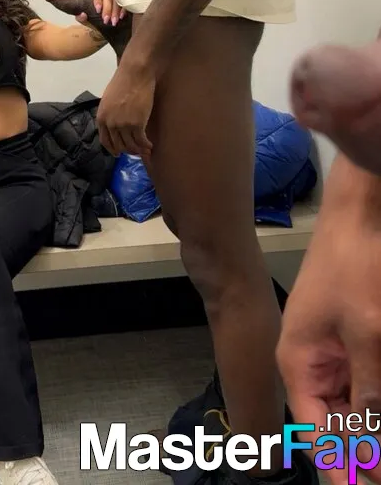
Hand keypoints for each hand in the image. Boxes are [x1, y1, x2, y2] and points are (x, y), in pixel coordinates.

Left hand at [75, 0, 126, 27]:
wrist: (104, 25)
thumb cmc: (95, 19)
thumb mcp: (86, 19)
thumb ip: (81, 18)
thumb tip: (82, 14)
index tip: (98, 10)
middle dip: (107, 9)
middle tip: (106, 20)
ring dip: (115, 11)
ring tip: (114, 22)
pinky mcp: (123, 0)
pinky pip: (124, 2)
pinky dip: (123, 9)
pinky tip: (121, 17)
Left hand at [97, 60, 154, 159]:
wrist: (134, 74)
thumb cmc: (123, 82)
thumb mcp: (108, 100)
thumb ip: (109, 114)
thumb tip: (115, 125)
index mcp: (101, 118)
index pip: (105, 141)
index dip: (113, 149)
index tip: (118, 153)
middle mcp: (110, 124)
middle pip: (119, 145)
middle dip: (128, 150)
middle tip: (135, 151)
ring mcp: (123, 126)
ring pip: (131, 145)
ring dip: (138, 150)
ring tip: (145, 150)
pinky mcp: (137, 125)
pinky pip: (141, 141)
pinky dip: (146, 145)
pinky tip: (150, 145)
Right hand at [277, 211, 380, 484]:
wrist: (363, 212)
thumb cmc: (356, 264)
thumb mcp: (368, 333)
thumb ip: (370, 391)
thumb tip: (370, 443)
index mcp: (298, 362)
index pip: (316, 433)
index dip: (341, 468)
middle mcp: (311, 361)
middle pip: (336, 423)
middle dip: (363, 447)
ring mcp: (335, 348)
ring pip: (356, 402)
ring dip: (372, 422)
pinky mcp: (356, 336)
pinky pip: (367, 379)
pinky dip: (377, 396)